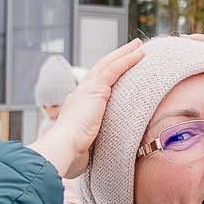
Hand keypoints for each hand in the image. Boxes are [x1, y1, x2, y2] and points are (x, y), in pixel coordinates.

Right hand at [29, 40, 144, 177]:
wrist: (63, 149)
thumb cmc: (70, 155)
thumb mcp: (83, 148)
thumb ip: (89, 147)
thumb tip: (90, 158)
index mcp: (78, 107)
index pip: (95, 87)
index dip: (107, 77)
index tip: (118, 72)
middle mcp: (81, 95)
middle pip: (101, 70)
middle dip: (116, 59)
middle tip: (131, 50)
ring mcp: (87, 90)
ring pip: (108, 65)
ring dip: (124, 54)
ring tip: (138, 46)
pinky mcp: (96, 89)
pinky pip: (115, 69)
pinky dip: (127, 59)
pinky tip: (139, 53)